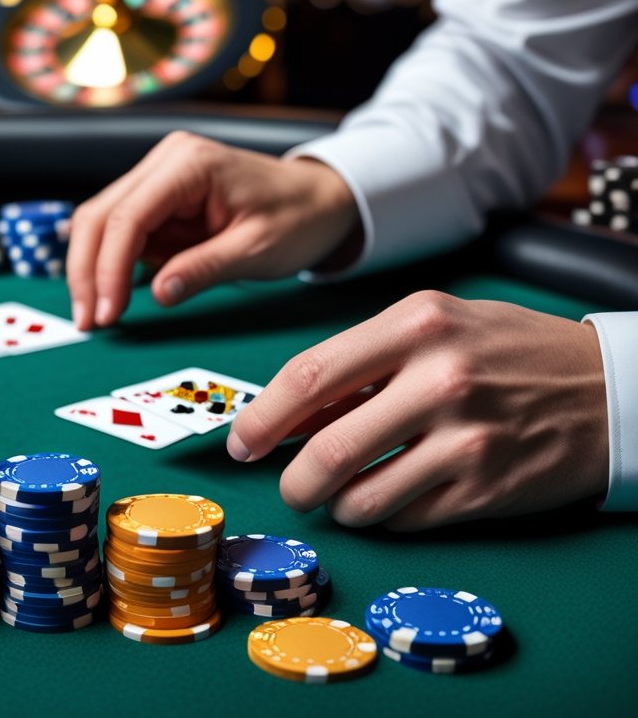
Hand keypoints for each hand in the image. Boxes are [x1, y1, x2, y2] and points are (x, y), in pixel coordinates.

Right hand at [66, 131, 358, 330]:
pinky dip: (112, 265)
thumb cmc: (296, 218)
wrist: (319, 199)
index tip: (107, 314)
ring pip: (100, 222)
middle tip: (88, 322)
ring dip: (93, 270)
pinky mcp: (157, 196)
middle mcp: (164, 161)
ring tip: (98, 316)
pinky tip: (116, 296)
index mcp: (189, 164)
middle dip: (87, 272)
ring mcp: (157, 176)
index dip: (109, 268)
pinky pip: (120, 231)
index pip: (129, 216)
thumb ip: (204, 269)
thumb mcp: (257, 250)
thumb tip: (156, 294)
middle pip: (100, 215)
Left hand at [228, 291, 609, 530]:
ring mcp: (467, 439)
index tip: (242, 442)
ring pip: (361, 497)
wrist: (610, 388)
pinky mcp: (487, 489)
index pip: (310, 374)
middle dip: (292, 480)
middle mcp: (441, 379)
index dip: (262, 416)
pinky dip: (384, 516)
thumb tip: (289, 414)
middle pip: (327, 449)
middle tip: (289, 487)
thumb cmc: (506, 351)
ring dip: (337, 505)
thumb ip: (363, 362)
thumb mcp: (436, 326)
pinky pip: (403, 519)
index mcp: (417, 324)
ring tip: (343, 494)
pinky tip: (395, 497)